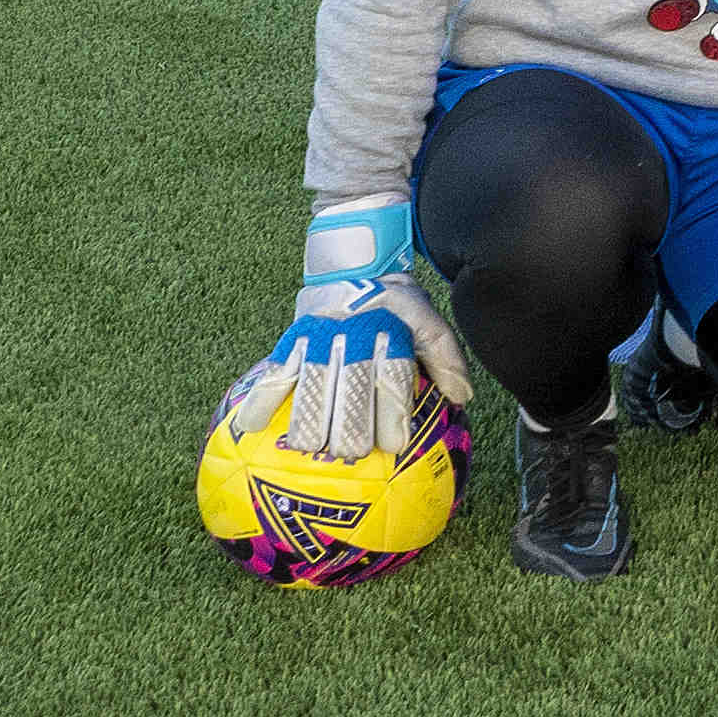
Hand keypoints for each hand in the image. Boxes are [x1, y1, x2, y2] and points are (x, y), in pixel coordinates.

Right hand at [212, 194, 477, 463]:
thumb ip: (446, 358)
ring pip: (310, 390)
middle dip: (350, 432)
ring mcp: (320, 339)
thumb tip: (463, 397)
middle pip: (349, 395)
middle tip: (351, 452)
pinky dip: (262, 400)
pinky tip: (253, 426)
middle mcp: (355, 339)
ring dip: (309, 425)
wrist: (352, 264)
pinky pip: (274, 373)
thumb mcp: (428, 321)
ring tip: (310, 446)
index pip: (392, 382)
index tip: (395, 446)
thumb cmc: (394, 305)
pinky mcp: (292, 339)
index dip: (392, 417)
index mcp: (391, 336)